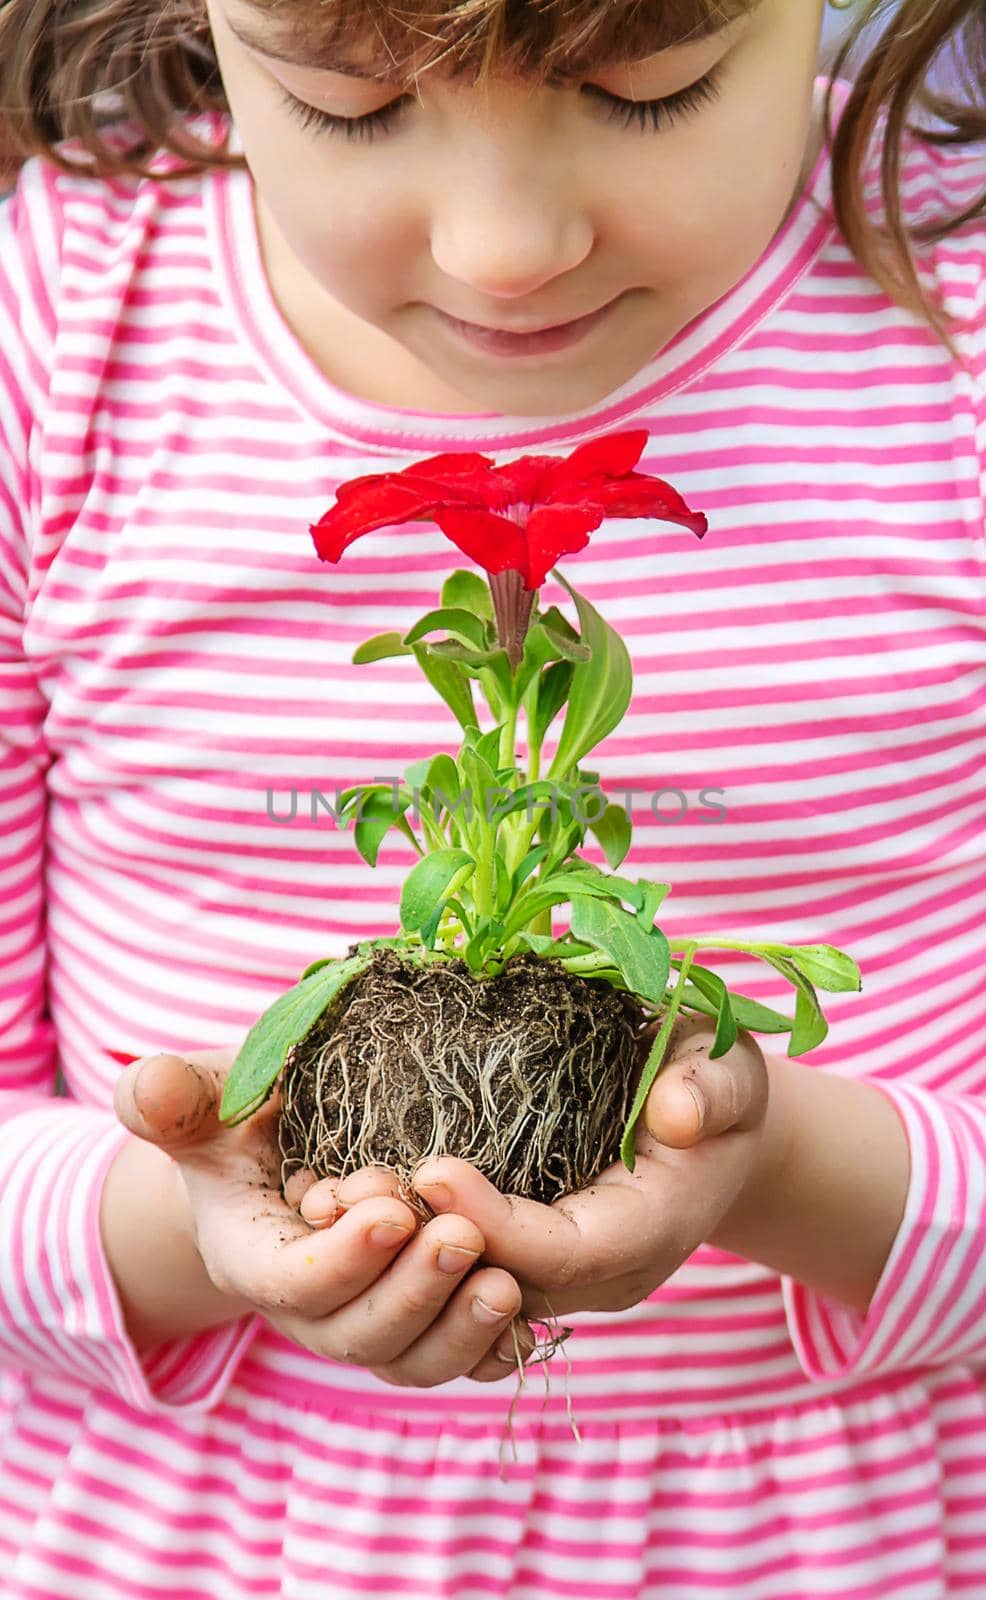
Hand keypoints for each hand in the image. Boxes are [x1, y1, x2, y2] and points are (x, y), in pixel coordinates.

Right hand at [112, 1047, 535, 1385]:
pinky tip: (530, 1314)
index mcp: (253, 1255)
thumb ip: (173, 1096)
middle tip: (463, 1236)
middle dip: (411, 1293)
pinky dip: (492, 1348)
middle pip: (357, 1335)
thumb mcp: (211, 1096)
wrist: (288, 1151)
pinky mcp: (423, 1322)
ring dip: (459, 1329)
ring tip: (506, 1281)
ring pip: (411, 1360)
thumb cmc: (248, 1115)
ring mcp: (368, 1321)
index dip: (340, 1258)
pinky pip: (458, 1360)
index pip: (291, 1282)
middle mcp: (311, 1307)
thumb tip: (149, 1089)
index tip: (390, 1208)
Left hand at [297, 1016, 772, 1328]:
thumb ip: (713, 1087)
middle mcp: (602, 1272)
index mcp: (650, 1229)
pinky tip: (344, 1194)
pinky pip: (462, 1265)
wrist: (716, 1129)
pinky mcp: (528, 1255)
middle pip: (502, 1283)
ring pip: (470, 1286)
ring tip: (330, 1195)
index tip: (432, 1170)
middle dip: (425, 1247)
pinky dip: (407, 1240)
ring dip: (400, 1251)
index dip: (496, 1221)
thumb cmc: (717, 1086)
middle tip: (347, 1191)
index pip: (565, 1252)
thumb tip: (677, 1113)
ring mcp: (563, 1273)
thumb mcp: (732, 1069)